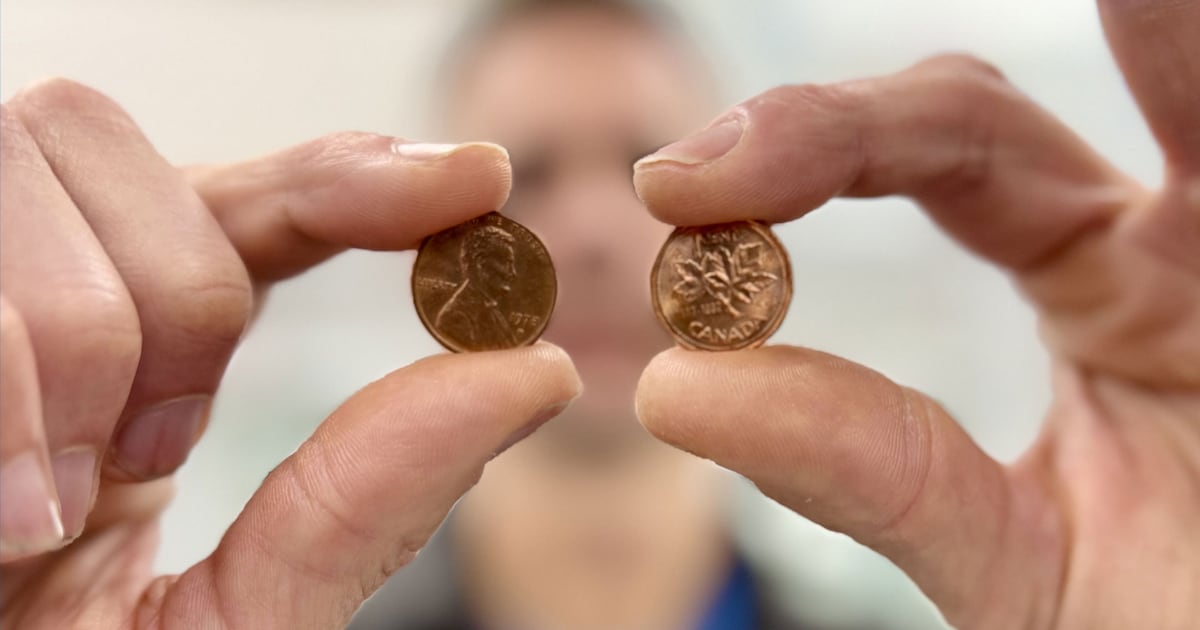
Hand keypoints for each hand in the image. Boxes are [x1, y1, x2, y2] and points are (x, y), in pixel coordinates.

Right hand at [0, 79, 579, 627]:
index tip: (477, 180)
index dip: (358, 173)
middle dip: (179, 294)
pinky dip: (2, 380)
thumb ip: (368, 499)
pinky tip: (5, 511)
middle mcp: (37, 312)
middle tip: (148, 456)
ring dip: (75, 340)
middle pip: (128, 150)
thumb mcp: (244, 617)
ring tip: (45, 504)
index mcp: (133, 373)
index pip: (252, 205)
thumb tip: (538, 373)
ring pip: (32, 162)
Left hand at [633, 2, 1197, 627]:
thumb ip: (869, 470)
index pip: (930, 166)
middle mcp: (1163, 251)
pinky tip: (1152, 9)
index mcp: (1093, 292)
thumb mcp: (1006, 560)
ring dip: (1110, 27)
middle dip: (845, 124)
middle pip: (985, 122)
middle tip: (716, 164)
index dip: (801, 155)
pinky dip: (1187, 63)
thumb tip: (674, 388)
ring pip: (1166, 85)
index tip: (672, 190)